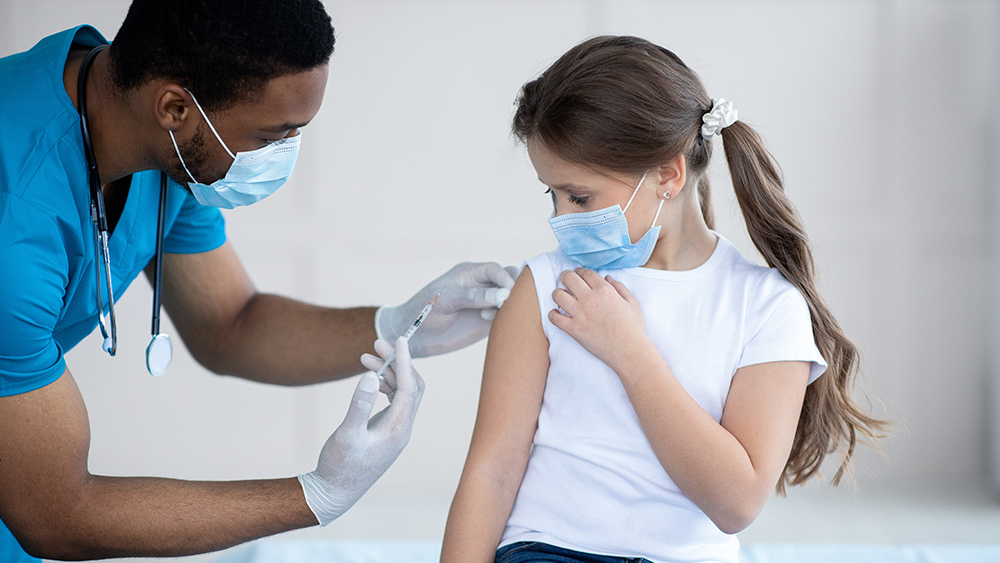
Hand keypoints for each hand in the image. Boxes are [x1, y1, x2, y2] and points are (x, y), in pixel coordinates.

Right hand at [298, 337, 423, 525]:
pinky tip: (370, 378)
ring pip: (403, 392)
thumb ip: (359, 405)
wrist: (334, 493)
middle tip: (376, 345)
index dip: (405, 361)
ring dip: (389, 372)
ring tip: (365, 359)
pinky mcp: (387, 430)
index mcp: (397, 428)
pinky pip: (395, 400)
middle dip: (398, 362)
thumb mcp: (345, 435)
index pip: (409, 387)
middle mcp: (402, 428)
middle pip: (412, 386)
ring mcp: (396, 429)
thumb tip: (372, 375)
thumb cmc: (339, 467)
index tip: (397, 339)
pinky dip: (385, 384)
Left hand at [376, 262, 517, 357]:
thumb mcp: (446, 301)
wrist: (414, 337)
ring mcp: (486, 304)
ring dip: (510, 306)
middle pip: (510, 280)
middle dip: (514, 290)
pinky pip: (506, 317)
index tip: (508, 291)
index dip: (505, 277)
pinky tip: (490, 323)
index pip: (495, 269)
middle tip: (504, 304)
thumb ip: (473, 296)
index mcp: (470, 273)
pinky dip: (507, 319)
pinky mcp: (488, 322)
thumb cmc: (424, 312)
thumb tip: (503, 295)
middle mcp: (481, 286)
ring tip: (488, 316)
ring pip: (512, 299)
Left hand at [549, 268, 648, 370]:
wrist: (629, 351)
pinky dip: (553, 314)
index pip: (585, 272)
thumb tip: (607, 278)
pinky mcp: (574, 329)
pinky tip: (558, 314)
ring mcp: (580, 314)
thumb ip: (619, 287)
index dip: (580, 271)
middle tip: (565, 281)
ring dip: (557, 294)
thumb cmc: (633, 328)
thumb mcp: (632, 302)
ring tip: (561, 297)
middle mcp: (590, 299)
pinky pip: (554, 318)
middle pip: (568, 278)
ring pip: (557, 295)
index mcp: (605, 290)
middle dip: (565, 277)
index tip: (578, 274)